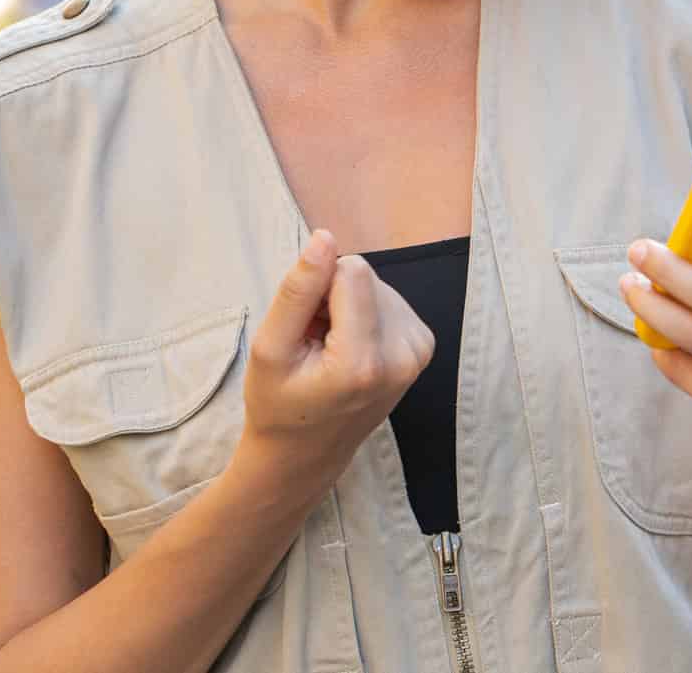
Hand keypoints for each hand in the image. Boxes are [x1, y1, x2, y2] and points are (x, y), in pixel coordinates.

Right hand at [240, 230, 434, 469]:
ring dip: (345, 307)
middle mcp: (404, 355)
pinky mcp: (422, 347)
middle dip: (331, 297)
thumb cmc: (278, 404)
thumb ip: (297, 292)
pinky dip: (362, 316)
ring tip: (326, 348)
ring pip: (376, 285)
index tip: (303, 325)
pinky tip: (346, 348)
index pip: (352, 271)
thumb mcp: (269, 348)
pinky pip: (388, 300)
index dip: (317, 286)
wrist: (304, 454)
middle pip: (365, 276)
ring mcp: (418, 352)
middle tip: (312, 341)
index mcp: (365, 360)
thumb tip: (325, 238)